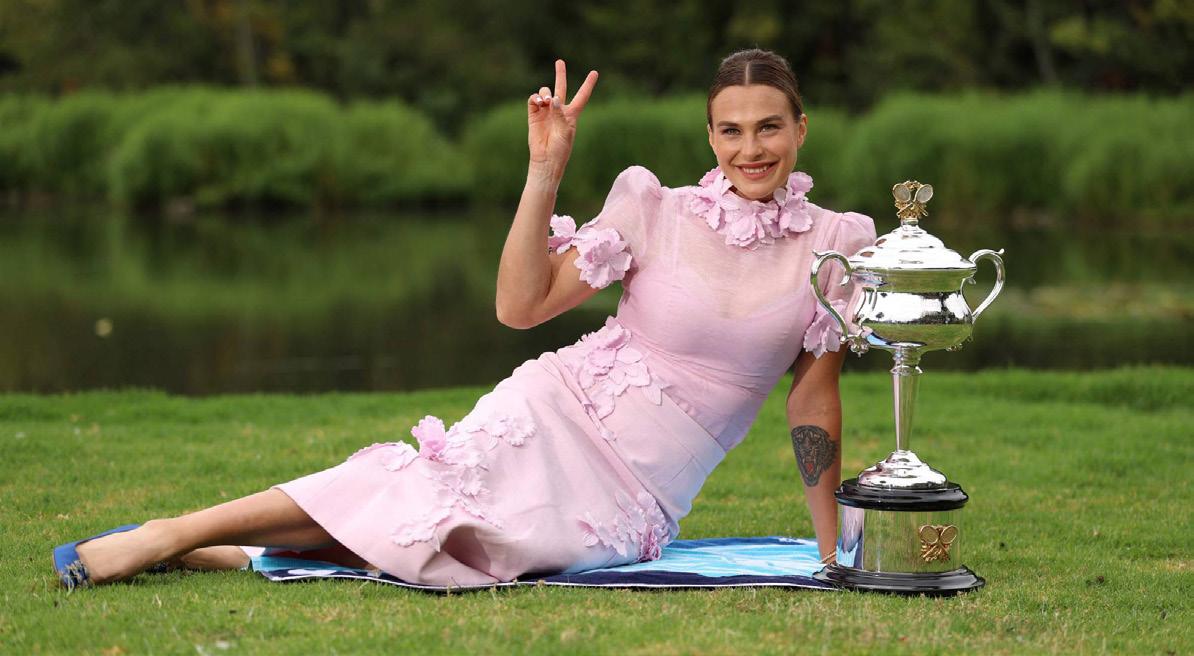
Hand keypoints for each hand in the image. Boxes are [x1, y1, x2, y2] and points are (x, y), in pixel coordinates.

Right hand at [527, 59, 597, 182]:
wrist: (546, 160)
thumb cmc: (560, 149)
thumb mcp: (565, 132)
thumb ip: (559, 114)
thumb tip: (552, 99)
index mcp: (572, 114)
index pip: (582, 96)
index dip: (588, 84)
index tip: (594, 72)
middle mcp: (558, 110)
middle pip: (561, 88)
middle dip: (560, 74)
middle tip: (559, 61)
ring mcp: (545, 112)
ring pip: (546, 92)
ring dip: (546, 93)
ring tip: (546, 101)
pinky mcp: (534, 115)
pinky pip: (534, 100)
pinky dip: (535, 98)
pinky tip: (539, 103)